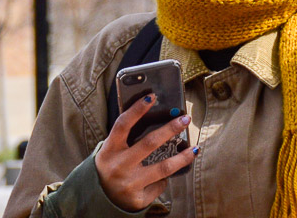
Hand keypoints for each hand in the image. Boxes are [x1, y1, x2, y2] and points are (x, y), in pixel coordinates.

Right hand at [95, 94, 196, 210]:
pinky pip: (159, 184)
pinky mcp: (138, 199)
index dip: (137, 109)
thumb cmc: (111, 165)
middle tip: (185, 119)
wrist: (100, 199)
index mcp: (110, 149)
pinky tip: (166, 176)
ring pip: (163, 168)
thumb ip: (126, 135)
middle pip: (149, 143)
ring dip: (182, 158)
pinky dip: (164, 178)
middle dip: (170, 129)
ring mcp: (129, 184)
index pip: (123, 124)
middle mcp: (119, 166)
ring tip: (195, 149)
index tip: (152, 96)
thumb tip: (154, 114)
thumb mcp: (111, 149)